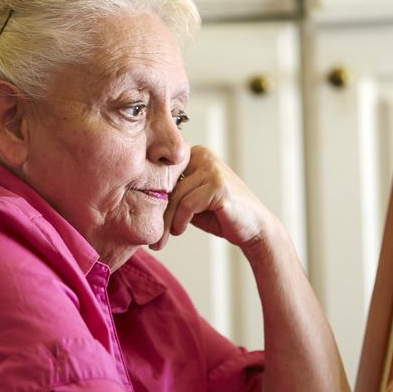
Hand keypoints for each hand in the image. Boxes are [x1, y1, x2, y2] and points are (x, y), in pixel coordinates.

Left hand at [151, 145, 276, 250]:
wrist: (253, 228)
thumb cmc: (220, 216)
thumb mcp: (191, 200)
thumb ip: (173, 193)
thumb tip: (139, 197)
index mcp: (195, 154)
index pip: (164, 174)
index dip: (155, 198)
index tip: (148, 221)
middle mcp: (203, 155)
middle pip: (168, 184)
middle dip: (160, 213)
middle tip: (154, 237)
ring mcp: (212, 168)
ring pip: (175, 196)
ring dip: (168, 222)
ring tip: (168, 236)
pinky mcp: (218, 185)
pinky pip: (187, 204)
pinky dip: (181, 220)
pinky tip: (181, 230)